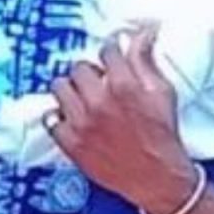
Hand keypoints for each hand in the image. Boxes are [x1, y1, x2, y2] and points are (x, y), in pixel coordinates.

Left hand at [48, 29, 197, 213]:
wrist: (157, 177)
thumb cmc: (162, 136)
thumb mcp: (163, 92)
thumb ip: (146, 61)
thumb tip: (142, 35)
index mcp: (124, 85)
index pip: (106, 50)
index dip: (110, 52)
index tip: (109, 57)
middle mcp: (100, 101)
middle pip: (79, 67)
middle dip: (90, 72)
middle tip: (97, 81)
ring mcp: (82, 122)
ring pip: (60, 87)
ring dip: (70, 89)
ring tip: (81, 97)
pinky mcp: (72, 143)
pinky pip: (50, 119)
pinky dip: (58, 117)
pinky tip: (70, 118)